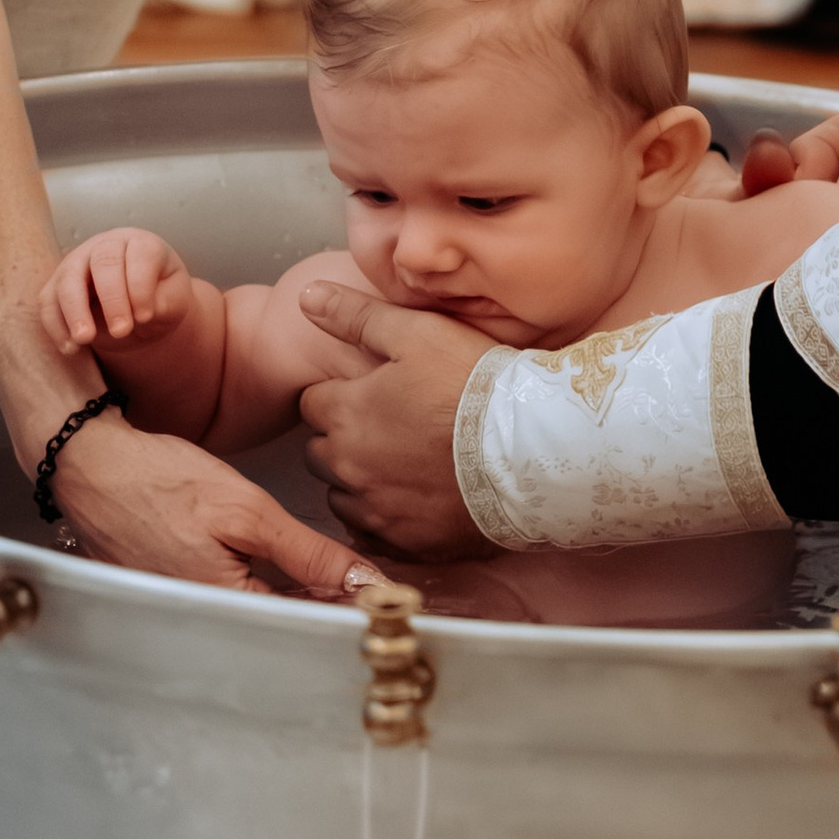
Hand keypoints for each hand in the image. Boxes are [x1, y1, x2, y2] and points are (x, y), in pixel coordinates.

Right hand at [41, 225, 192, 363]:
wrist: (138, 309)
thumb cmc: (159, 298)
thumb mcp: (174, 300)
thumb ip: (164, 303)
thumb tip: (141, 313)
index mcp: (141, 243)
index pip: (140, 255)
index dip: (141, 286)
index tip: (146, 316)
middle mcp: (106, 246)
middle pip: (103, 262)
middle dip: (112, 299)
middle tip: (122, 332)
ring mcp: (78, 262)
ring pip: (68, 279)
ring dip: (74, 311)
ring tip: (84, 339)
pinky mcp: (58, 285)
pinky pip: (49, 301)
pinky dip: (56, 325)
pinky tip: (70, 348)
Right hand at [49, 411, 368, 598]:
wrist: (90, 465)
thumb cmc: (160, 482)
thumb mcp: (247, 512)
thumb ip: (309, 554)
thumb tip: (365, 583)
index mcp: (225, 610)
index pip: (304, 625)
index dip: (345, 610)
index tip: (380, 596)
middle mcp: (202, 622)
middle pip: (280, 625)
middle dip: (321, 606)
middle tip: (360, 583)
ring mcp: (184, 611)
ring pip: (257, 614)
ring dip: (293, 597)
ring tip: (328, 577)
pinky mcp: (173, 594)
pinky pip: (230, 600)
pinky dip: (260, 587)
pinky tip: (280, 568)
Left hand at [295, 283, 492, 561]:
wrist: (532, 449)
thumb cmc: (475, 384)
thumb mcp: (417, 333)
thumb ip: (355, 316)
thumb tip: (306, 296)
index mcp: (345, 413)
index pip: (312, 403)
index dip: (342, 394)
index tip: (374, 392)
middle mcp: (348, 467)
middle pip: (320, 452)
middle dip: (343, 438)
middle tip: (391, 425)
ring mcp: (376, 509)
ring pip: (342, 495)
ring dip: (359, 480)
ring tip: (405, 462)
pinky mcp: (404, 542)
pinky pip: (373, 533)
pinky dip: (384, 516)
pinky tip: (415, 497)